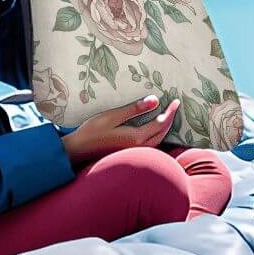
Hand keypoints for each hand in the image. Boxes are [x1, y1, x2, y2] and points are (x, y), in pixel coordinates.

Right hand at [61, 95, 179, 162]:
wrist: (77, 150)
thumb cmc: (92, 131)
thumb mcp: (112, 116)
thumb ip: (134, 109)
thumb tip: (155, 100)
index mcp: (136, 138)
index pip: (160, 123)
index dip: (170, 112)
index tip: (176, 101)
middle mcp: (138, 148)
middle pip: (162, 133)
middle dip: (170, 120)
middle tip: (174, 106)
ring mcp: (133, 153)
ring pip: (157, 141)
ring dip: (165, 128)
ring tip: (168, 116)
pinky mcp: (128, 154)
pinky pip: (151, 145)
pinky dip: (157, 135)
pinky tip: (154, 129)